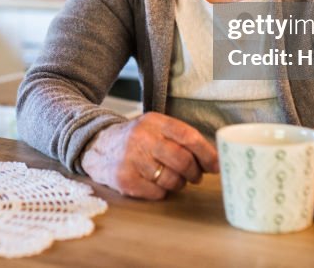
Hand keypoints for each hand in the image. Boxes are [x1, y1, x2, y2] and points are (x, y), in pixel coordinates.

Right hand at [80, 113, 218, 199]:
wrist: (97, 146)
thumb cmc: (135, 139)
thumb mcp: (155, 127)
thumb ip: (181, 138)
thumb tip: (214, 160)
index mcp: (154, 121)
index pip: (189, 137)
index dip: (207, 154)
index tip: (216, 165)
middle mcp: (142, 138)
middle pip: (183, 161)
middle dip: (195, 173)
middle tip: (195, 176)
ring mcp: (132, 159)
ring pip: (172, 180)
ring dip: (178, 183)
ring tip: (171, 177)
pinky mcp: (125, 179)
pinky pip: (157, 193)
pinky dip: (161, 191)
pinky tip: (153, 182)